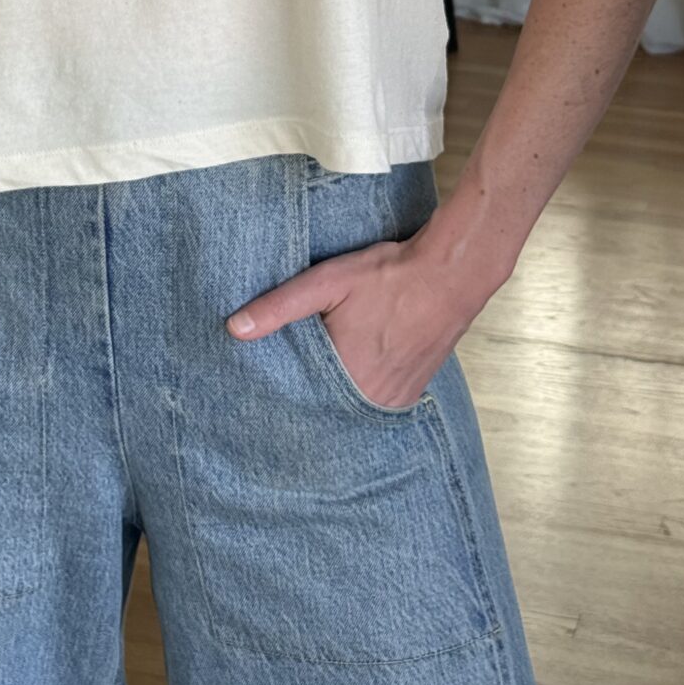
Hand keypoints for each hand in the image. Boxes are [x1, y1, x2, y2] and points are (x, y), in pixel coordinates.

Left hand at [224, 214, 490, 411]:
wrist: (449, 274)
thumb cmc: (388, 276)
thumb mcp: (327, 282)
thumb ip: (279, 307)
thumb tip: (234, 328)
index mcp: (345, 378)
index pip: (299, 403)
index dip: (280, 398)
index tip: (260, 396)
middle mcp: (371, 399)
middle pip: (326, 410)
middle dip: (306, 400)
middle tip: (282, 390)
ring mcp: (395, 400)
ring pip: (351, 410)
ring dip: (334, 399)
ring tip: (313, 384)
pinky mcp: (412, 392)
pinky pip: (375, 405)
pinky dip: (359, 395)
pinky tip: (349, 377)